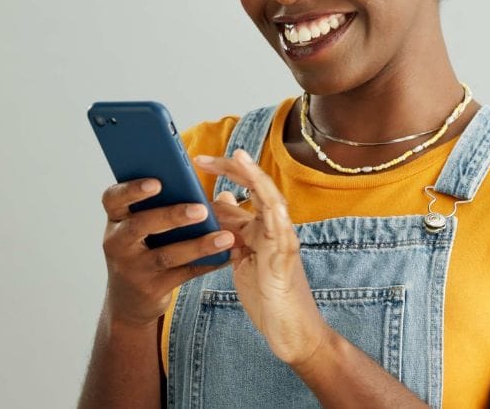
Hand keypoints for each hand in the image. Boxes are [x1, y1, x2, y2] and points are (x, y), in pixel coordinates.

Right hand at [99, 178, 234, 327]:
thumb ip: (170, 205)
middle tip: (201, 209)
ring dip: (199, 245)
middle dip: (172, 216)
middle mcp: (118, 243)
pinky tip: (228, 255)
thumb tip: (220, 194)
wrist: (130, 299)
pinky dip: (208, 263)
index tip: (157, 183)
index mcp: (117, 219)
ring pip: (166, 255)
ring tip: (225, 237)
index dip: (133, 189)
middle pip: (140, 225)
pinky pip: (184, 274)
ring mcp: (133, 268)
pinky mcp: (151, 289)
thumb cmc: (144, 248)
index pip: (114, 198)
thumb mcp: (144, 226)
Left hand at [193, 150, 329, 366]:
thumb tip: (220, 199)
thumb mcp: (241, 255)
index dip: (226, 171)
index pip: (246, 189)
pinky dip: (271, 210)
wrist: (291, 330)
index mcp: (263, 226)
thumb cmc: (267, 295)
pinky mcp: (285, 259)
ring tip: (239, 158)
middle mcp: (276, 228)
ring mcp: (283, 241)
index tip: (198, 160)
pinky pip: (281, 230)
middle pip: (259, 186)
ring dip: (255, 178)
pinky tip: (262, 195)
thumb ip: (234, 229)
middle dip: (233, 168)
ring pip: (273, 200)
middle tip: (202, 158)